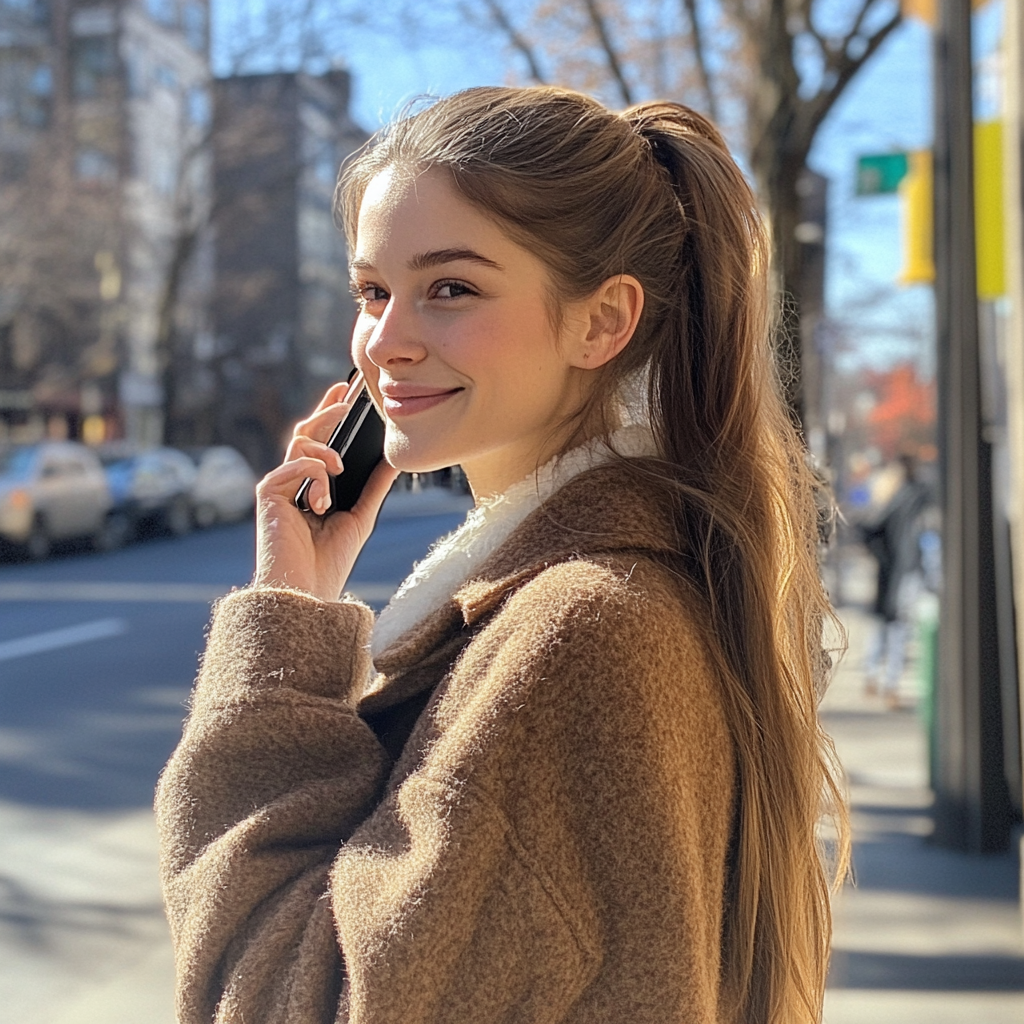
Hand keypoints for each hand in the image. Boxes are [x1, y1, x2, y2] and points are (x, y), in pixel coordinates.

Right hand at [252, 379, 397, 601]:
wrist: (308, 591)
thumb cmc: (329, 562)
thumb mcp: (361, 517)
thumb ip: (373, 488)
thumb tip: (393, 462)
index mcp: (311, 487)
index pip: (320, 442)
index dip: (330, 415)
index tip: (347, 394)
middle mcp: (292, 483)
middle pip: (306, 433)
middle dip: (326, 410)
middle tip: (347, 393)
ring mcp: (278, 487)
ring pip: (299, 443)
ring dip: (325, 451)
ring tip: (339, 470)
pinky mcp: (269, 494)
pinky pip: (293, 465)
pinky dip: (314, 474)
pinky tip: (321, 500)